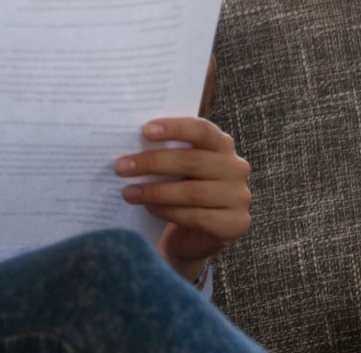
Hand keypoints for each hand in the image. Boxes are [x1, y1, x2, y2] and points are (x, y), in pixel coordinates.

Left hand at [113, 117, 250, 281]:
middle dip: (152, 163)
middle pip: (191, 161)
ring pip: (193, 192)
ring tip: (128, 192)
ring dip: (155, 192)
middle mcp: (236, 168)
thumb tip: (128, 140)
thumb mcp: (175, 166)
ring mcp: (239, 197)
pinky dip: (168, 212)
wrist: (195, 232)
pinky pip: (197, 217)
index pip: (202, 130)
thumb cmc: (181, 188)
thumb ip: (164, 151)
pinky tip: (149, 208)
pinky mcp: (236, 224)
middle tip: (121, 167)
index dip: (175, 128)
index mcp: (222, 145)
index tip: (145, 130)